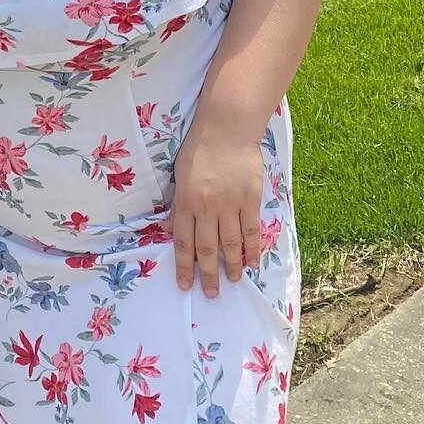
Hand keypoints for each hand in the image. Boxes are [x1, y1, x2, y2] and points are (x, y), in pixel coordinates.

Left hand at [168, 128, 263, 297]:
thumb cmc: (199, 149)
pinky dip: (252, 249)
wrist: (227, 129)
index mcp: (186, 201)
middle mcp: (207, 207)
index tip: (185, 284)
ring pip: (230, 243)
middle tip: (211, 293)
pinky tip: (252, 263)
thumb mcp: (179, 175)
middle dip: (208, 274)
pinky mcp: (250, 199)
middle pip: (207, 248)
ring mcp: (230, 204)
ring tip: (232, 281)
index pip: (184, 241)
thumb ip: (177, 204)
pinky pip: (251, 230)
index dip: (184, 266)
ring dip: (231, 265)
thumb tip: (171, 230)